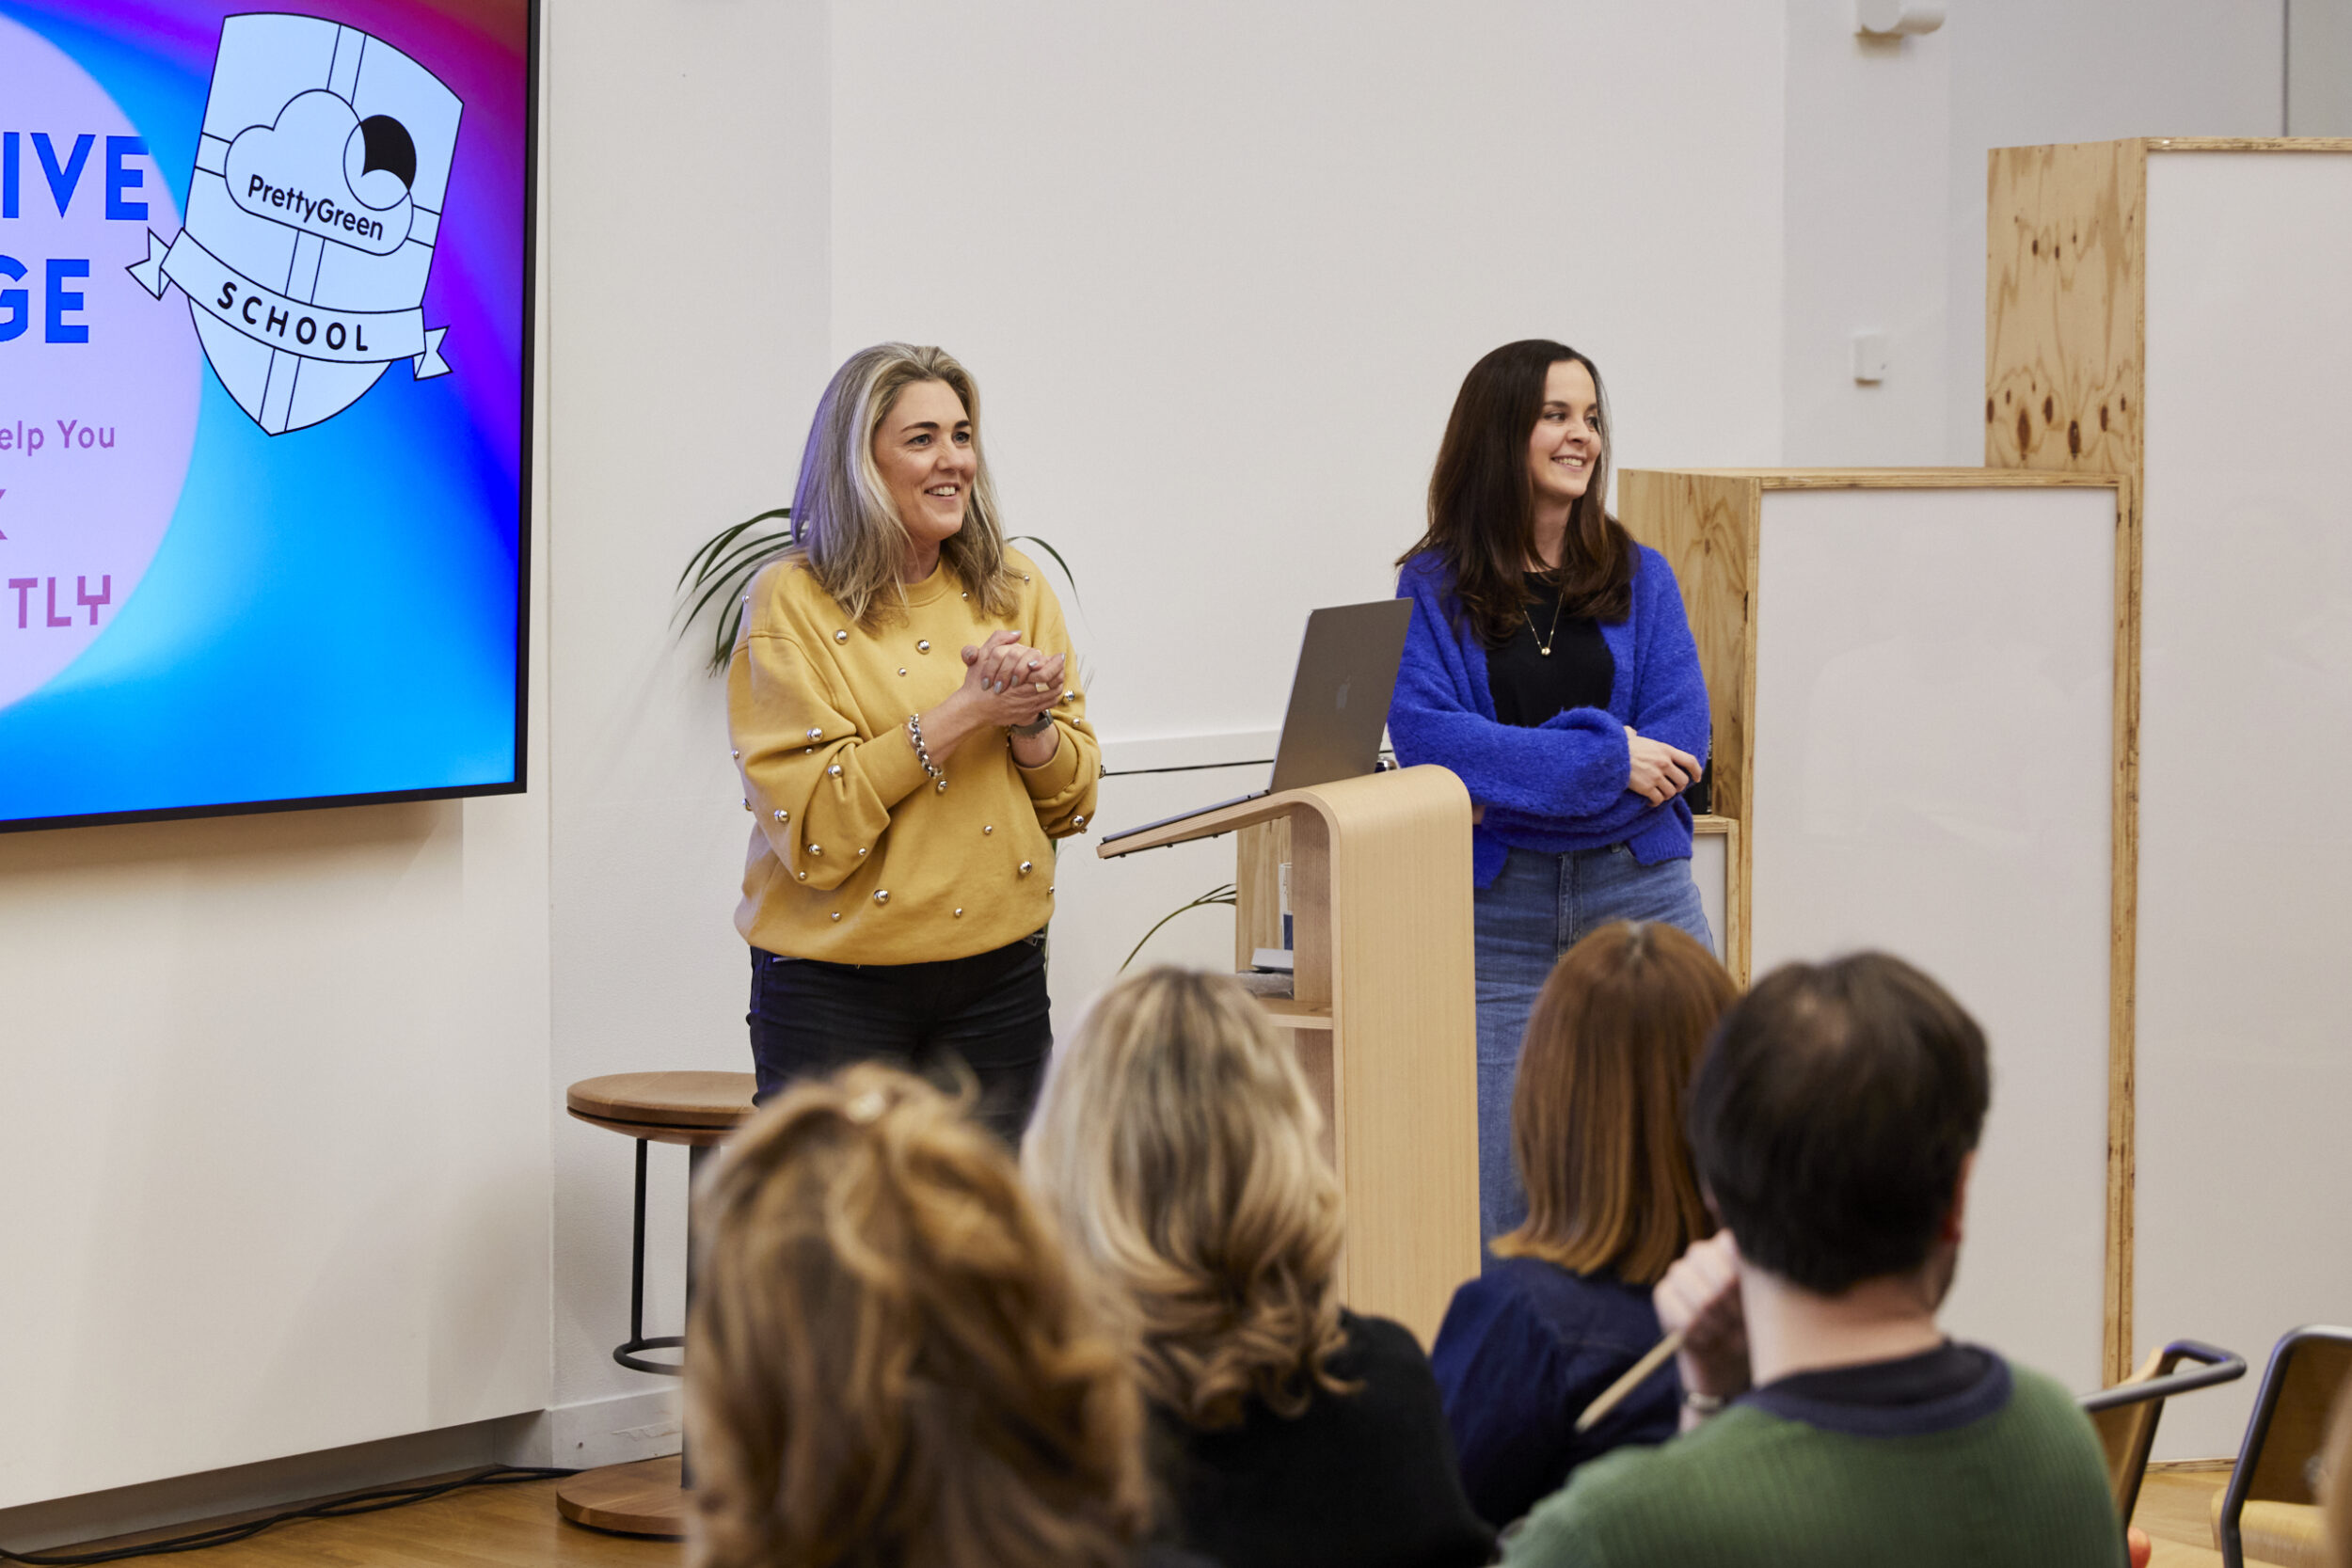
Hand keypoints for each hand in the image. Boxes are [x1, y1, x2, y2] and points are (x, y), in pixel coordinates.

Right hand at [963, 634, 1065, 725]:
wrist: (972, 709)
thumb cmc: (976, 684)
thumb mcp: (982, 656)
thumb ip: (999, 640)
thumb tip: (1017, 633)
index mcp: (1017, 680)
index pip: (1045, 672)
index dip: (1054, 664)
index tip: (1059, 656)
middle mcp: (1025, 695)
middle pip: (1052, 683)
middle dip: (1059, 671)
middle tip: (1061, 663)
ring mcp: (1027, 706)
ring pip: (1052, 693)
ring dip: (1058, 682)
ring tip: (1059, 673)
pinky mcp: (1027, 713)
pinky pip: (1047, 704)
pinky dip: (1053, 694)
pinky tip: (1052, 686)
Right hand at [1625, 725, 1698, 805]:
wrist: (1610, 756)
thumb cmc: (1619, 746)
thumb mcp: (1632, 736)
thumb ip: (1635, 733)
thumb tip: (1629, 730)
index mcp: (1665, 749)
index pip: (1690, 761)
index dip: (1697, 771)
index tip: (1697, 778)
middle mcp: (1664, 763)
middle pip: (1682, 781)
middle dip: (1678, 787)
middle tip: (1672, 788)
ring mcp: (1656, 776)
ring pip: (1671, 793)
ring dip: (1666, 795)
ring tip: (1658, 794)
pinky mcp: (1647, 788)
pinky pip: (1658, 800)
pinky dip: (1655, 802)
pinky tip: (1649, 801)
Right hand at [1653, 1231, 1748, 1423]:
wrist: (1726, 1360)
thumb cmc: (1752, 1327)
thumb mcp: (1764, 1305)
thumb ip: (1756, 1280)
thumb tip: (1743, 1271)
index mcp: (1729, 1247)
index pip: (1735, 1246)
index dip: (1748, 1282)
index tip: (1756, 1302)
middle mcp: (1702, 1253)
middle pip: (1724, 1278)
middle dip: (1736, 1311)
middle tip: (1739, 1323)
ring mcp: (1679, 1271)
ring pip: (1704, 1300)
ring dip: (1719, 1325)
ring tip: (1723, 1330)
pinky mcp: (1663, 1294)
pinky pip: (1685, 1318)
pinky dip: (1700, 1335)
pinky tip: (1704, 1337)